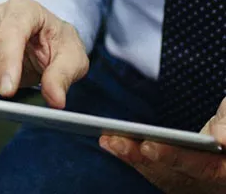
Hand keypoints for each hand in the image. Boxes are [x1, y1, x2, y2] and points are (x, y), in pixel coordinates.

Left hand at [99, 98, 225, 192]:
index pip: (200, 165)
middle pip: (173, 175)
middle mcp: (210, 184)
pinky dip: (133, 158)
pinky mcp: (179, 179)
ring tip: (107, 140)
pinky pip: (154, 173)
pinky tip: (112, 143)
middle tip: (116, 141)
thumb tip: (219, 137)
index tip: (148, 146)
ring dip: (132, 158)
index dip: (172, 157)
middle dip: (141, 157)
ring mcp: (194, 184)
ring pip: (160, 176)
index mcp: (225, 169)